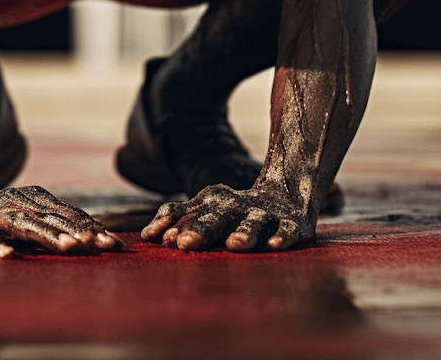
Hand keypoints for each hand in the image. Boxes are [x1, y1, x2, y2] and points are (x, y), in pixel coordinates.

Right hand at [0, 185, 123, 257]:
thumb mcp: (27, 220)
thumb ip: (56, 226)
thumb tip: (96, 240)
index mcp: (32, 201)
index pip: (67, 214)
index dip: (91, 228)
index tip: (115, 245)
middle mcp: (14, 204)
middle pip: (50, 218)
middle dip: (78, 232)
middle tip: (100, 246)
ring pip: (22, 224)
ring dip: (47, 236)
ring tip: (69, 248)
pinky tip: (8, 256)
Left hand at [142, 183, 315, 251]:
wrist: (285, 195)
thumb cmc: (235, 212)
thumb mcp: (208, 211)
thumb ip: (180, 221)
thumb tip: (148, 236)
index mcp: (211, 202)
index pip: (187, 211)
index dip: (173, 223)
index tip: (160, 239)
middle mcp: (235, 206)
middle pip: (216, 217)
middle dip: (200, 230)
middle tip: (185, 244)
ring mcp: (264, 214)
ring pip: (253, 223)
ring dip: (243, 233)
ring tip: (233, 245)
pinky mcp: (292, 222)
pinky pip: (287, 229)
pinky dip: (282, 236)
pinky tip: (274, 245)